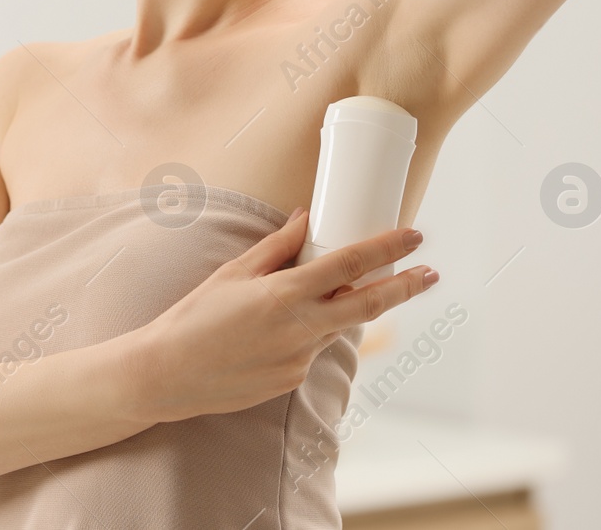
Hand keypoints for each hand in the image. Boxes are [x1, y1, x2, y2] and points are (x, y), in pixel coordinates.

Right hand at [123, 209, 435, 422]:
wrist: (169, 373)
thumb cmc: (194, 317)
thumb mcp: (233, 273)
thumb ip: (276, 247)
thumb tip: (305, 219)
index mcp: (285, 293)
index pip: (350, 265)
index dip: (387, 248)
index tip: (413, 236)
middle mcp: (300, 327)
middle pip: (369, 305)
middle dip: (405, 287)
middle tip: (431, 272)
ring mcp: (300, 358)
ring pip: (337, 327)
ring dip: (345, 309)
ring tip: (334, 294)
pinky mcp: (293, 380)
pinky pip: (312, 349)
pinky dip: (307, 332)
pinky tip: (272, 332)